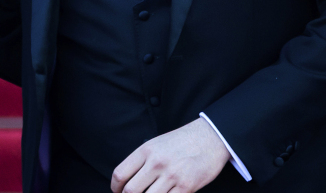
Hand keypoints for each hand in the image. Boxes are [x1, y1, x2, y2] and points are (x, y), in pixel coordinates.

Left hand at [110, 118, 230, 192]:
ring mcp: (171, 175)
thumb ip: (142, 161)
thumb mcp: (156, 144)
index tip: (118, 192)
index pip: (120, 174)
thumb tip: (127, 182)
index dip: (115, 189)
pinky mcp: (186, 186)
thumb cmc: (182, 142)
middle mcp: (156, 162)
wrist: (210, 137)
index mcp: (145, 150)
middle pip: (130, 191)